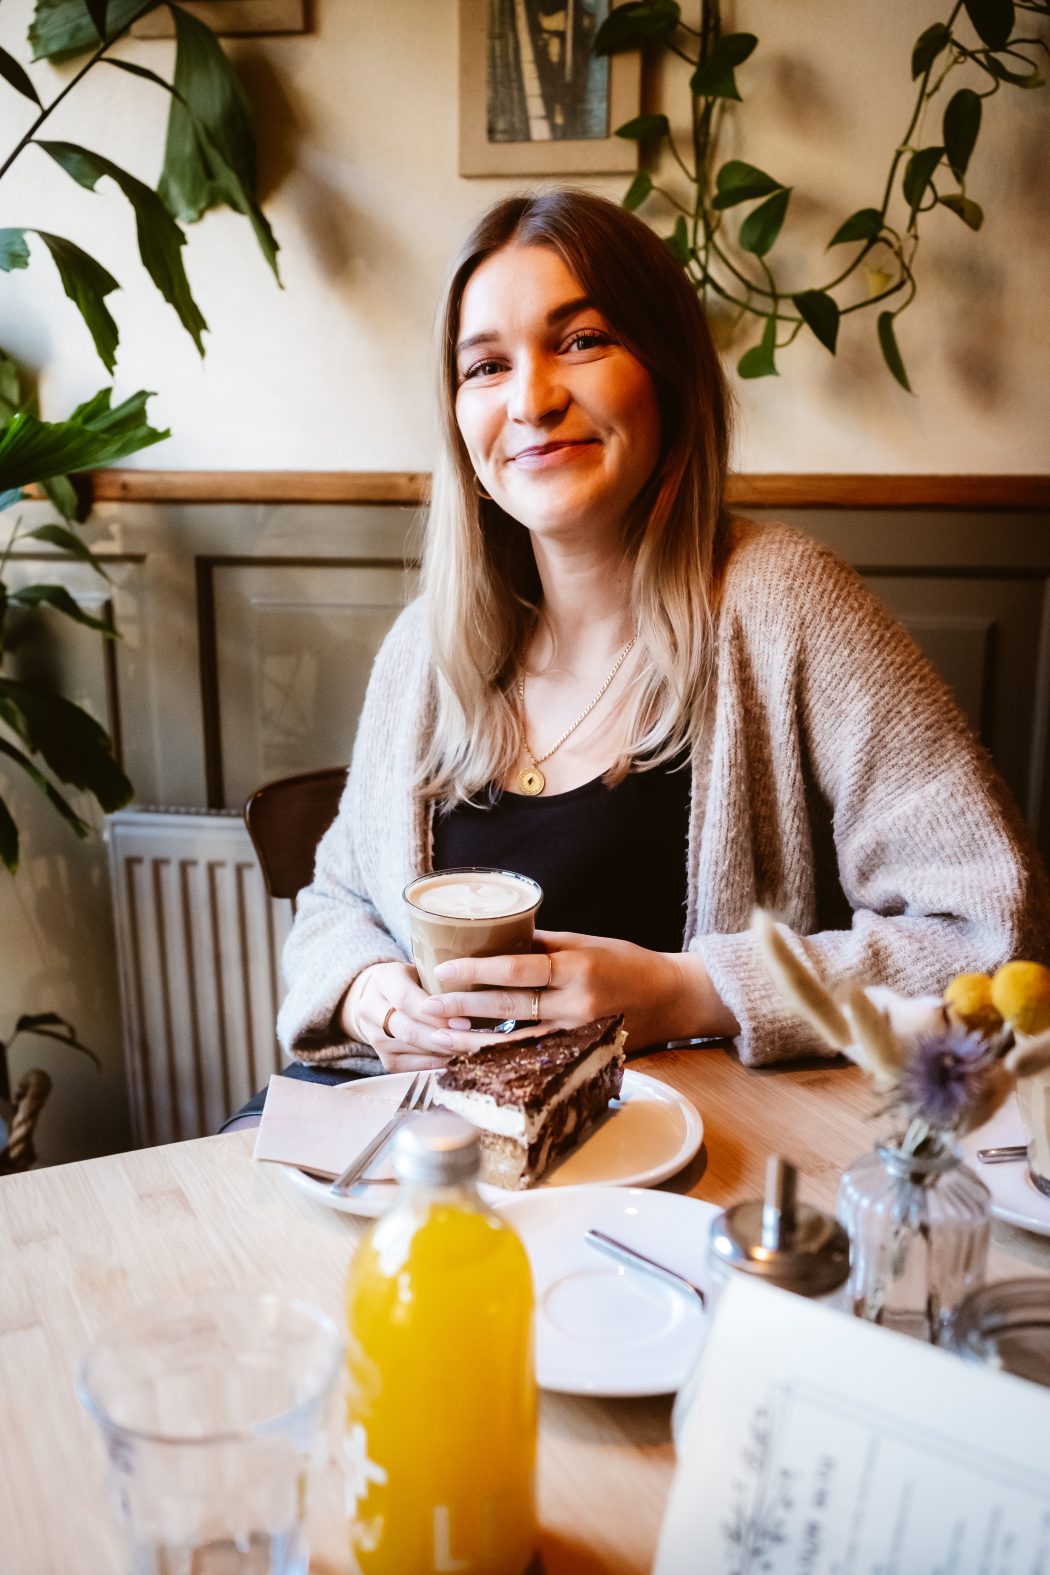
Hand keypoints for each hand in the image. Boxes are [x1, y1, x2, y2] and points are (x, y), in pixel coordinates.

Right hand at [344, 962, 539, 1071]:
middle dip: (443, 1037)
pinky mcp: (384, 1059)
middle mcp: (371, 1008)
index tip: (465, 1021)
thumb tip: (490, 978)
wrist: (377, 996)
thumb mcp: (423, 967)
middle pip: (408, 1029)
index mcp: (384, 979)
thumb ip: (445, 976)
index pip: (407, 999)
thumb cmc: (415, 979)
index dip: (436, 1014)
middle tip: (473, 1041)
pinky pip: (411, 1067)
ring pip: (411, 1050)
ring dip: (443, 1053)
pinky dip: (436, 1064)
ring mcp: (373, 1036)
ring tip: (472, 1052)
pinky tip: (456, 1060)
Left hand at [424, 929, 734, 1047]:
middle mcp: (576, 1005)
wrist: (673, 998)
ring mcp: (578, 1034)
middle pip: (510, 1008)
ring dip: (476, 1039)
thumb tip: (497, 940)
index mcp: (575, 969)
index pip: (516, 970)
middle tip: (428, 1005)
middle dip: (464, 1007)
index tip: (443, 971)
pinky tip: (476, 1053)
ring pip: (517, 1040)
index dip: (476, 971)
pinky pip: (535, 1055)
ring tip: (441, 1035)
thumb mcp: (586, 942)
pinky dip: (504, 1054)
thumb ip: (542, 944)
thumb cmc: (629, 962)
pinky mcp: (581, 1052)